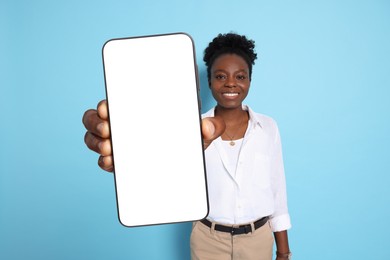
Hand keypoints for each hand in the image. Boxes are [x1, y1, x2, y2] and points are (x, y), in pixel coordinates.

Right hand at [83, 100, 224, 171]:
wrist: (186, 161)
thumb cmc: (188, 138)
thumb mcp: (199, 131)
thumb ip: (210, 127)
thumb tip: (207, 127)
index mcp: (140, 110)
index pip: (115, 102)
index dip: (105, 104)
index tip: (106, 108)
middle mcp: (125, 124)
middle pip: (97, 119)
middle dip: (96, 123)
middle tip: (108, 129)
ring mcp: (120, 143)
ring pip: (95, 138)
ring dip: (95, 142)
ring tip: (109, 149)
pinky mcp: (121, 161)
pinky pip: (104, 159)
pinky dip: (104, 161)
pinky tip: (111, 163)